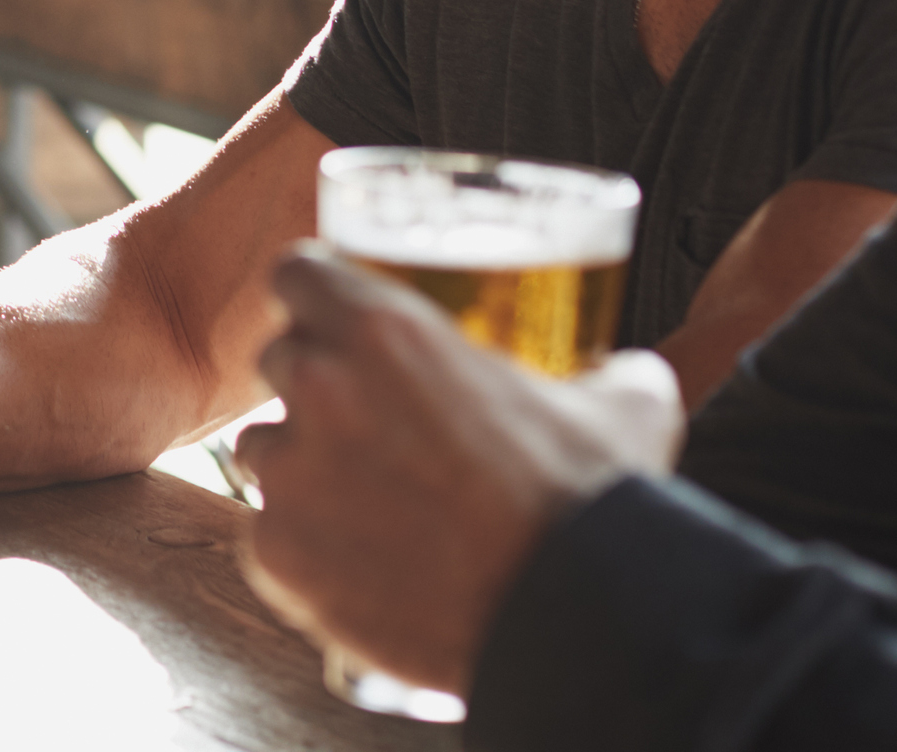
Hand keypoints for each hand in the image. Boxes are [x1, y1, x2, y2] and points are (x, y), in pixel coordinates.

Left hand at [231, 249, 682, 693]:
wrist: (574, 621)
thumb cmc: (591, 506)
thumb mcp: (618, 406)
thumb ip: (609, 369)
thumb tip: (632, 371)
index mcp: (382, 331)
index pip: (296, 275)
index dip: (317, 297)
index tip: (339, 322)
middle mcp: (320, 389)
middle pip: (278, 359)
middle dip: (315, 382)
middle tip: (371, 420)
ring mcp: (291, 476)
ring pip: (264, 446)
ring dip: (302, 462)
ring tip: (368, 499)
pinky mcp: (278, 556)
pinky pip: (269, 533)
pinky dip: (306, 545)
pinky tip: (362, 561)